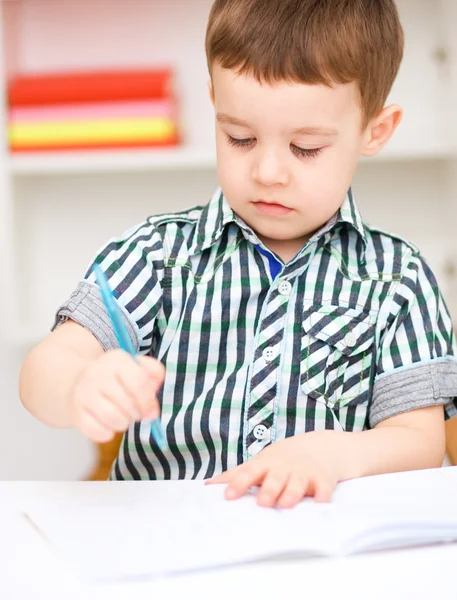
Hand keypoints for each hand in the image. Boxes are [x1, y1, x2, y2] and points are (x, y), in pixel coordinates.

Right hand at [68, 349, 164, 442]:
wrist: (78, 381)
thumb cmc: (116, 377)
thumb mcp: (137, 367)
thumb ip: (154, 378)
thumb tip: (152, 410)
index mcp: (117, 359)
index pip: (139, 380)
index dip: (148, 399)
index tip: (149, 407)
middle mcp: (97, 373)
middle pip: (127, 403)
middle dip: (137, 413)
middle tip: (135, 412)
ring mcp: (84, 393)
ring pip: (114, 419)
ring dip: (124, 423)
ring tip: (122, 417)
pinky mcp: (75, 412)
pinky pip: (98, 432)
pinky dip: (108, 433)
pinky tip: (108, 424)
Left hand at [206, 433, 340, 507]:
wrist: (322, 446)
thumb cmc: (284, 459)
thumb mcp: (261, 462)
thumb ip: (237, 475)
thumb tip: (208, 485)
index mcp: (266, 464)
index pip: (249, 473)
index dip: (238, 484)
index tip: (228, 496)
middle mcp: (284, 467)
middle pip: (275, 478)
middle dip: (268, 489)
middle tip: (261, 502)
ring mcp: (304, 472)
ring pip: (297, 483)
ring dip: (292, 493)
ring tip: (285, 504)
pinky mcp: (324, 478)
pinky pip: (324, 487)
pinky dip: (323, 494)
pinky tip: (321, 501)